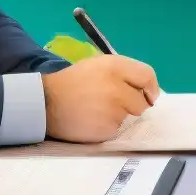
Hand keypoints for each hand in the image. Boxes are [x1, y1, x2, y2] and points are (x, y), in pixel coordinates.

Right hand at [43, 54, 161, 142]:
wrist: (45, 102)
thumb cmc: (73, 82)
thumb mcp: (99, 65)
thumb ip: (124, 73)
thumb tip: (148, 90)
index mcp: (116, 67)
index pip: (148, 77)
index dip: (150, 88)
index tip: (147, 95)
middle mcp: (118, 88)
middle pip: (142, 102)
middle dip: (132, 103)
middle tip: (113, 102)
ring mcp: (114, 110)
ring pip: (129, 116)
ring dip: (119, 115)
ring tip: (98, 110)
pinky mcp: (107, 129)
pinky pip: (116, 129)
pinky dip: (108, 126)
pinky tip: (92, 120)